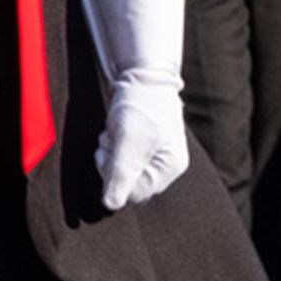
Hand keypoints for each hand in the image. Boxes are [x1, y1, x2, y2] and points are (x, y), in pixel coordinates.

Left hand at [96, 71, 189, 209]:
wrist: (143, 75)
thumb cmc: (141, 105)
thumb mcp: (129, 141)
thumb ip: (121, 173)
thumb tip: (111, 206)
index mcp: (170, 167)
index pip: (133, 193)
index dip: (114, 176)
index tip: (112, 150)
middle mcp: (166, 166)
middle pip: (126, 184)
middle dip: (111, 162)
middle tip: (114, 138)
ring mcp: (155, 157)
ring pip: (120, 172)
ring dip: (110, 152)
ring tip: (116, 131)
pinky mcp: (144, 149)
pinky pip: (120, 160)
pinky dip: (113, 147)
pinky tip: (117, 131)